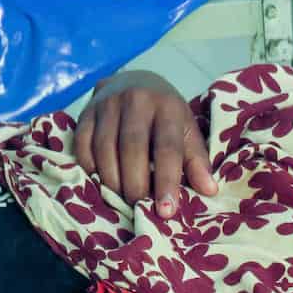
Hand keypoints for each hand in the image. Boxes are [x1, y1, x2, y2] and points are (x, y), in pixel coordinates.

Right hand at [73, 70, 218, 215]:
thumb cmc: (165, 116)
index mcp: (168, 106)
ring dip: (112, 179)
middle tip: (139, 205)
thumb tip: (209, 191)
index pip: (167, 147)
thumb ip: (196, 161)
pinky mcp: (86, 111)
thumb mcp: (186, 132)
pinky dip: (90, 167)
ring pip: (105, 147)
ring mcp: (108, 103)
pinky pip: (83, 144)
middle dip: (135, 184)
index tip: (166, 211)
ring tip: (121, 197)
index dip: (166, 181)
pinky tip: (101, 180)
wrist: (134, 82)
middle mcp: (137, 100)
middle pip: (132, 148)